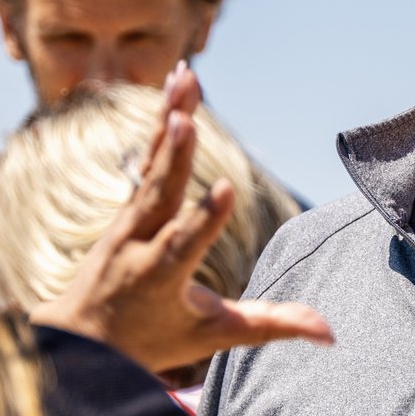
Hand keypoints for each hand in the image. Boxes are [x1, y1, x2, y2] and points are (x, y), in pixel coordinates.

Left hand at [29, 62, 333, 375]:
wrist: (82, 334)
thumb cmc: (154, 339)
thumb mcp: (213, 337)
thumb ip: (271, 326)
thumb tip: (332, 335)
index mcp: (160, 277)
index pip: (184, 244)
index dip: (204, 218)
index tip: (223, 188)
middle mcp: (138, 242)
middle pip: (159, 192)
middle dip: (174, 155)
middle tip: (183, 117)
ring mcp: (128, 218)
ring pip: (152, 163)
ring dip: (169, 118)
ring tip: (186, 76)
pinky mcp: (130, 201)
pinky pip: (148, 155)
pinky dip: (161, 120)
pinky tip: (178, 83)